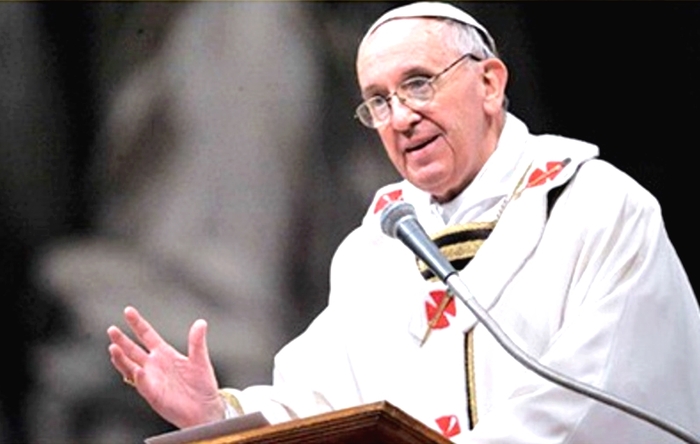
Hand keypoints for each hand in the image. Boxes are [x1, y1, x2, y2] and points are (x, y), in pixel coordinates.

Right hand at [107, 306, 224, 427]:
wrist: (205, 409)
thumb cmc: (202, 385)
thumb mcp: (200, 360)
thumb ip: (197, 342)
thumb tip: (201, 322)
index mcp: (165, 353)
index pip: (147, 335)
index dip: (137, 323)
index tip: (128, 310)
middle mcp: (154, 365)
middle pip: (133, 350)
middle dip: (122, 340)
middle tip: (111, 329)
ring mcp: (151, 379)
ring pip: (131, 367)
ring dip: (122, 358)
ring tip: (113, 348)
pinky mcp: (153, 395)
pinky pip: (143, 385)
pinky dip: (140, 378)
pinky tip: (138, 371)